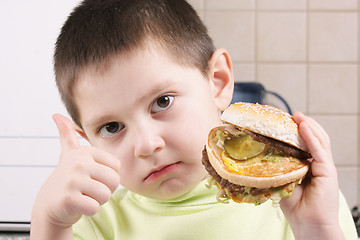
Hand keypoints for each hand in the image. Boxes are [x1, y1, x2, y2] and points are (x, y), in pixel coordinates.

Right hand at [31, 114, 119, 236]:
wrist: (49, 204)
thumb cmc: (68, 179)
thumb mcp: (69, 154)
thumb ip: (68, 135)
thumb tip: (57, 115)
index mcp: (86, 151)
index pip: (117, 167)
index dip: (108, 177)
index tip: (92, 177)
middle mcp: (79, 162)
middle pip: (114, 181)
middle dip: (105, 190)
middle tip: (88, 189)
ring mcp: (72, 180)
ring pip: (106, 195)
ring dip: (97, 200)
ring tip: (83, 196)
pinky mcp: (68, 199)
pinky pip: (94, 207)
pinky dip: (89, 210)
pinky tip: (77, 205)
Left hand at [280, 112, 343, 238]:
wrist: (308, 224)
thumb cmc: (294, 206)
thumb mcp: (283, 180)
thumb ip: (279, 166)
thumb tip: (262, 152)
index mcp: (309, 166)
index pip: (306, 143)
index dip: (298, 131)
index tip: (286, 120)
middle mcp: (319, 164)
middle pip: (315, 138)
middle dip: (304, 124)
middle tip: (292, 114)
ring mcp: (325, 167)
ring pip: (320, 140)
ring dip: (309, 126)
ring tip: (298, 115)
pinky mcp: (328, 171)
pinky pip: (319, 150)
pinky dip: (311, 137)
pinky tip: (303, 126)